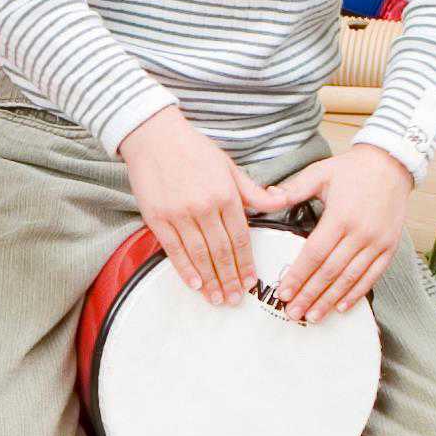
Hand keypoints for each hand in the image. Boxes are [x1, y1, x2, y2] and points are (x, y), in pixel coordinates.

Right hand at [118, 109, 265, 305]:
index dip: (246, 263)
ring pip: (199, 255)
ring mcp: (179, 215)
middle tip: (236, 299)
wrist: (154, 136)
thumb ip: (253, 191)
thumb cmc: (193, 149)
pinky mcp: (157, 218)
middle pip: (221, 252)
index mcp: (225, 195)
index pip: (240, 238)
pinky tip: (195, 284)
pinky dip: (185, 270)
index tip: (251, 281)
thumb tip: (281, 201)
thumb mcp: (229, 166)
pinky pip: (174, 250)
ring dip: (210, 281)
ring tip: (218, 299)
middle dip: (230, 279)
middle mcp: (203, 207)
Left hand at [249, 143, 410, 324]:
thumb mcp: (320, 172)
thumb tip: (268, 197)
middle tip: (293, 313)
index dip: (298, 275)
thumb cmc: (352, 169)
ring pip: (350, 278)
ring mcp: (377, 242)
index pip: (314, 254)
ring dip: (330, 300)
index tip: (283, 293)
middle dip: (309, 295)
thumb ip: (294, 188)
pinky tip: (342, 307)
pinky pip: (372, 276)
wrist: (392, 163)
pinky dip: (357, 293)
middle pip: (330, 271)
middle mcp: (360, 233)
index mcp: (340, 216)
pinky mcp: (389, 247)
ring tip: (313, 316)